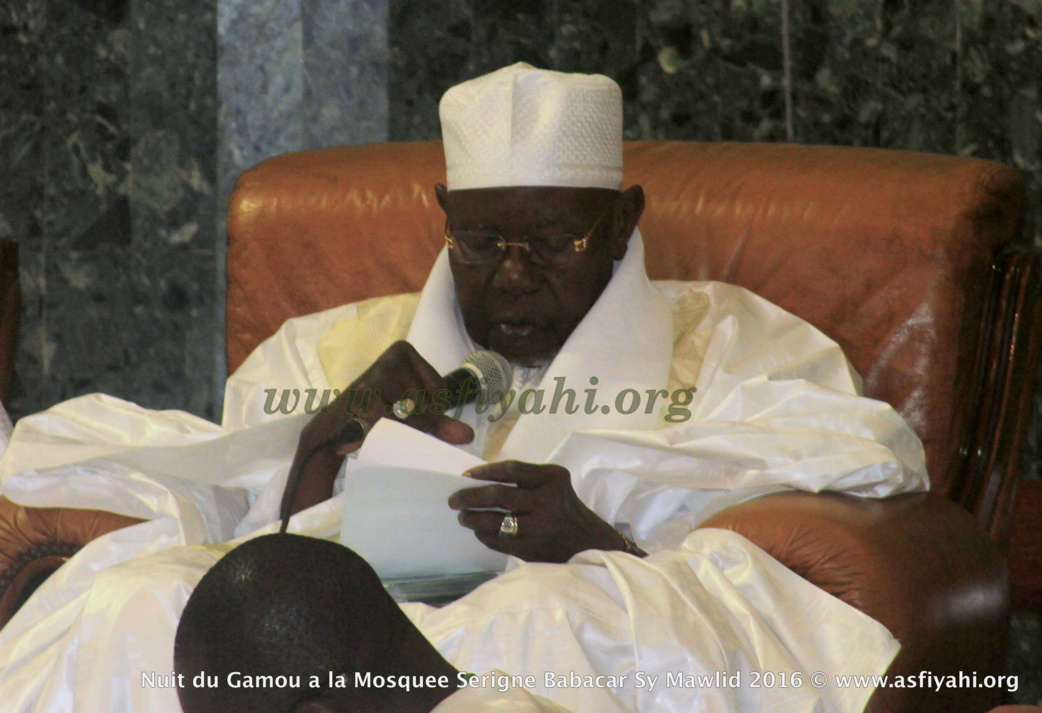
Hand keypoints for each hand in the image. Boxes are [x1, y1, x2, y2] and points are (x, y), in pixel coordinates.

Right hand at [284, 341, 474, 515]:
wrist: (331, 430)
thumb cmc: (377, 414)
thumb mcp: (413, 412)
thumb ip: (441, 422)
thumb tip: (466, 435)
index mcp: (405, 352)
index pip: (442, 394)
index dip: (430, 411)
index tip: (402, 407)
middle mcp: (391, 358)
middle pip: (428, 407)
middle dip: (414, 423)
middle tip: (387, 418)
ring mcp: (377, 377)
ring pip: (413, 419)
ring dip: (398, 431)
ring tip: (377, 425)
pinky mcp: (364, 399)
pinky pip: (395, 427)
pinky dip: (386, 437)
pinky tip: (367, 434)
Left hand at [448, 461, 628, 562]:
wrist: (590, 543)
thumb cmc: (565, 507)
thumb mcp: (553, 484)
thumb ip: (524, 480)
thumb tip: (478, 481)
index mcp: (552, 479)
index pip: (511, 469)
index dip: (484, 471)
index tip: (466, 475)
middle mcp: (547, 501)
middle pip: (499, 495)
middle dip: (470, 497)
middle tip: (454, 500)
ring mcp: (541, 528)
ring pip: (495, 522)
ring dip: (473, 519)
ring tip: (464, 517)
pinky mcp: (534, 549)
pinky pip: (500, 542)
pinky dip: (485, 536)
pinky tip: (480, 532)